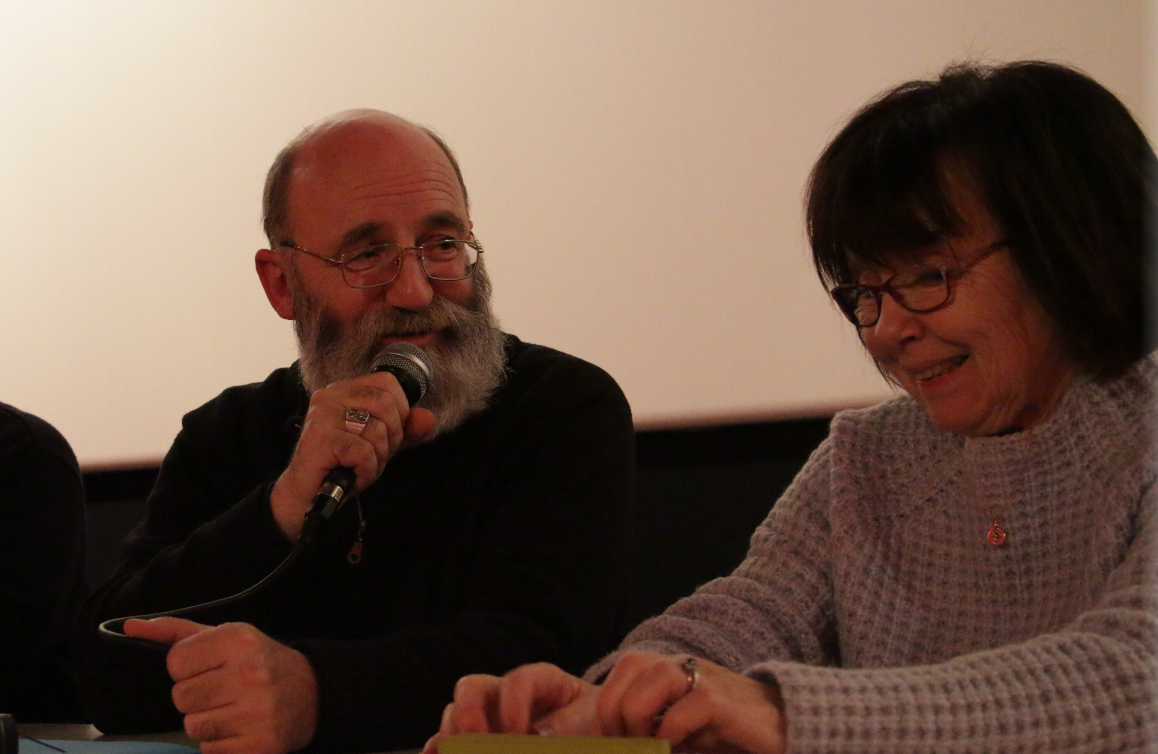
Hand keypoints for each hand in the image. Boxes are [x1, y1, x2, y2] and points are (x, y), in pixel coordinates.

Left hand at [124, 617, 319, 753]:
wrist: (313, 693)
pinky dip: (220, 742)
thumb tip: (128, 628)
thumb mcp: (226, 636)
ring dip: (207, 721)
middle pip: (181, 697)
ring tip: (233, 710)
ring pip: (192, 726)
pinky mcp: (259, 745)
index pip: (176, 662)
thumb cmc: (260, 661)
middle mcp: (248, 673)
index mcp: (238, 640)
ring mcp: (256, 712)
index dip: (187, 669)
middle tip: (223, 691)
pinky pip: (210, 750)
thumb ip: (176, 632)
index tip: (210, 668)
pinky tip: (241, 727)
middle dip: (196, 696)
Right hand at [271, 371, 436, 539]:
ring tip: (358, 468)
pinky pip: (364, 452)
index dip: (400, 410)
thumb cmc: (341, 466)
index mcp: (343, 390)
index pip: (387, 382)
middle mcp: (329, 396)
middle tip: (372, 457)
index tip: (389, 434)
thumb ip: (404, 429)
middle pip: (386, 405)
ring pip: (377, 431)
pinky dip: (366, 471)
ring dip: (376, 459)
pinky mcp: (320, 439)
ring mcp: (322, 416)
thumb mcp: (379, 444)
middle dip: (391, 439)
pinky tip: (351, 476)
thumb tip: (428, 418)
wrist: (306, 497)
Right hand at [424, 663, 599, 753]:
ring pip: (455, 715)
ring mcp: (488, 718)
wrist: (601, 731)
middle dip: (469, 712)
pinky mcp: (479, 740)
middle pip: (473, 688)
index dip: (514, 703)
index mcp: (543, 682)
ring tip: (456, 752)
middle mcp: (507, 695)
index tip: (519, 733)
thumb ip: (566, 726)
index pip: (520, 680)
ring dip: (452, 736)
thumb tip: (533, 737)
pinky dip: (439, 750)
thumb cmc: (600, 725)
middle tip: (475, 739)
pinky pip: (449, 742)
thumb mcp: (592, 721)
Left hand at [598, 652, 785, 753]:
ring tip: (652, 746)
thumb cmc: (724, 729)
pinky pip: (684, 712)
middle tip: (631, 745)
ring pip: (652, 684)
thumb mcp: (677, 726)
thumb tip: (606, 740)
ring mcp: (703, 679)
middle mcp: (681, 665)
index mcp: (665, 668)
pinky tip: (681, 748)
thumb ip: (647, 726)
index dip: (606, 710)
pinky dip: (672, 735)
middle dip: (616, 718)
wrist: (783, 726)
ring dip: (640, 722)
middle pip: (626, 673)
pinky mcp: (722, 702)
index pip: (618, 673)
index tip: (615, 741)